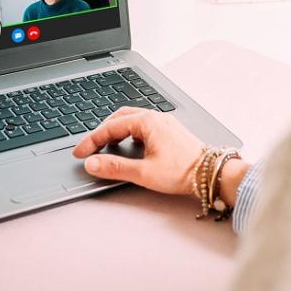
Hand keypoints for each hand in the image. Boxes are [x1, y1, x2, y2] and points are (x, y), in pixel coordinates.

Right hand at [72, 107, 206, 195]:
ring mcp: (164, 123)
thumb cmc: (184, 171)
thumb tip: (92, 164)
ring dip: (115, 131)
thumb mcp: (144, 173)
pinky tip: (129, 147)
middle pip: (119, 118)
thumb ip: (115, 168)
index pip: (110, 127)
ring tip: (105, 147)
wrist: (211, 173)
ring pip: (131, 120)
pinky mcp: (169, 131)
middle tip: (90, 148)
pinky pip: (143, 126)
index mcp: (148, 122)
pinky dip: (129, 133)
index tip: (80, 153)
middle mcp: (156, 118)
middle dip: (101, 132)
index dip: (91, 141)